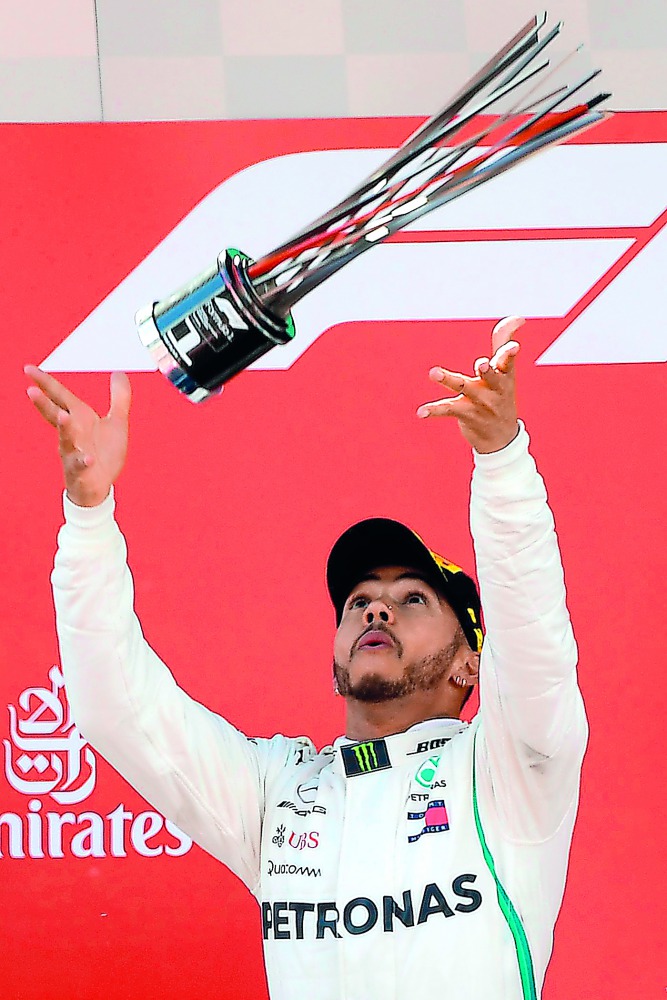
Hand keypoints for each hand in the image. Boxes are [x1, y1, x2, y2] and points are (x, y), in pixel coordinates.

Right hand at [24, 366, 131, 506]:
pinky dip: (84, 461)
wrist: (101, 485)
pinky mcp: (81, 471)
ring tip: (63, 416)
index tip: (28, 369)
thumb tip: (119, 373)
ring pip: (66, 439)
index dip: (45, 383)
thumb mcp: (116, 422)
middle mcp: (72, 434)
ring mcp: (74, 452)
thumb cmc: (103, 453)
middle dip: (44, 403)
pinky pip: (81, 465)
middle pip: (55, 415)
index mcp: (79, 419)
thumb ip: (119, 398)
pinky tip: (89, 458)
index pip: (59, 397)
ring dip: (64, 429)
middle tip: (31, 390)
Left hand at [416, 316, 523, 453]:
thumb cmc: (501, 395)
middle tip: (482, 364)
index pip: (509, 361)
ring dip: (448, 379)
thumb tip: (518, 317)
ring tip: (433, 372)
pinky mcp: (466, 414)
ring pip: (463, 387)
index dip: (510, 354)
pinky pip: (448, 410)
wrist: (501, 437)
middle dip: (487, 370)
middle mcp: (494, 388)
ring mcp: (480, 402)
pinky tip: (420, 412)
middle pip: (491, 376)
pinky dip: (433, 411)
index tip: (514, 348)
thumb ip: (504, 341)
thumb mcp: (505, 370)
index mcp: (505, 375)